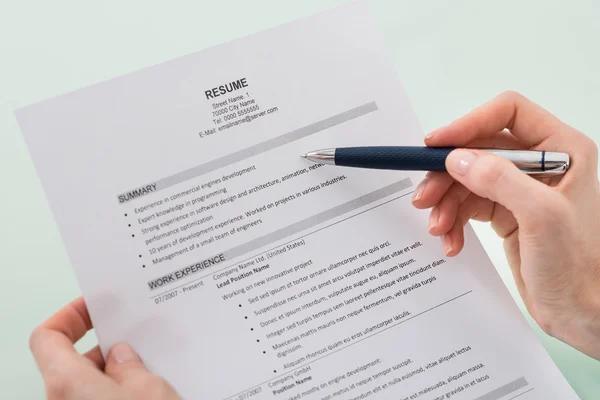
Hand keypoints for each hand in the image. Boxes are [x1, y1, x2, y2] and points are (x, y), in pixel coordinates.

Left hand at [29, 297, 180, 399]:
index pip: (47, 337)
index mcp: (67, 382)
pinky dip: (124, 388)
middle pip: (73, 359)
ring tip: (154, 358)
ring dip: (120, 368)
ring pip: (92, 381)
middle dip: (107, 342)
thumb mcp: (148, 389)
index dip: (70, 315)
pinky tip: (157, 384)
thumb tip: (124, 356)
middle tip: (136, 329)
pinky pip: (104, 397)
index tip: (96, 304)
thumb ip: (130, 365)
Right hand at [412, 91, 599, 359]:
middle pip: (477, 149)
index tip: (436, 145)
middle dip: (447, 174)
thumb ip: (500, 180)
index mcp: (562, 149)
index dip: (469, 123)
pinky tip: (452, 242)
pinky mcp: (506, 213)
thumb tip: (457, 158)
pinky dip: (454, 221)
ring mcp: (521, 189)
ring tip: (438, 229)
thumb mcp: (541, 218)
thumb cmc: (577, 267)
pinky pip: (468, 205)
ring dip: (446, 203)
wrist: (581, 312)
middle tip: (424, 198)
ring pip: (467, 179)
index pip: (508, 113)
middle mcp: (540, 163)